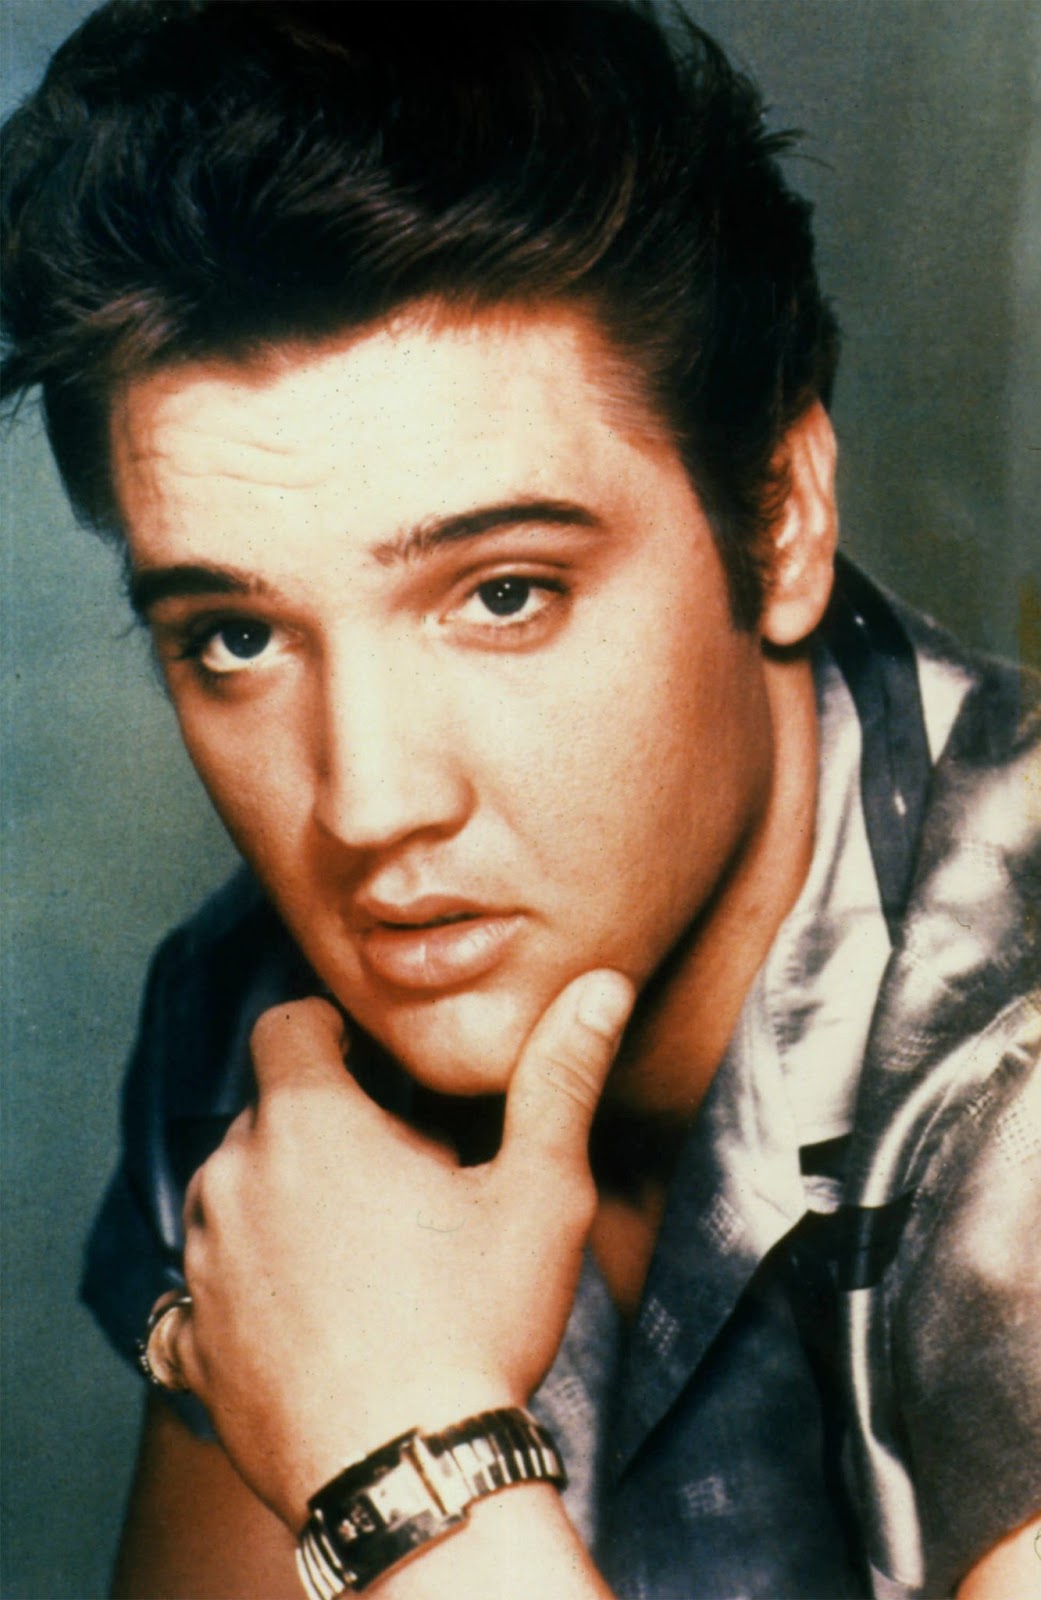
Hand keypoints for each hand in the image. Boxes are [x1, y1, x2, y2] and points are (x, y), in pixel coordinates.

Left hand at [172, 969, 633, 1527]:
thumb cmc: (477, 1324)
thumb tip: (600, 987)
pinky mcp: (194, 1341)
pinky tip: (304, 1320)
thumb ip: (559, 1079)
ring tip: (361, 1260)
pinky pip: (202, 1287)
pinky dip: (244, 1289)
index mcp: (309, 1123)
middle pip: (269, 1114)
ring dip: (283, 1205)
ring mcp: (205, 1263)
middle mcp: (235, 1178)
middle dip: (325, 1131)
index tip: (374, 1073)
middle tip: (400, 1187)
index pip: (285, 1027)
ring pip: (236, 1196)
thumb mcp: (539, 1192)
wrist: (411, 1476)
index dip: (328, 1035)